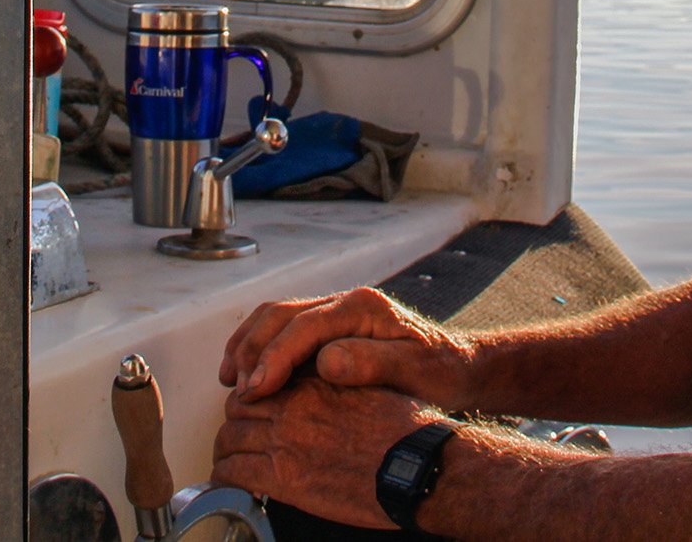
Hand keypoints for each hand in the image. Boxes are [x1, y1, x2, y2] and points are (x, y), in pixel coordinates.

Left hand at [212, 379, 438, 530]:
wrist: (419, 466)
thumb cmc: (406, 430)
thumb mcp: (370, 388)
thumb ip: (337, 382)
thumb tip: (323, 382)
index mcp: (315, 382)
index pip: (262, 379)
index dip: (253, 394)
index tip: (253, 405)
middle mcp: (294, 407)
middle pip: (239, 408)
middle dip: (234, 423)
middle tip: (237, 438)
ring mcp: (287, 442)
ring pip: (230, 440)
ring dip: (226, 452)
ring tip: (230, 463)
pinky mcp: (285, 479)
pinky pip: (235, 474)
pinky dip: (226, 479)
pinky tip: (231, 485)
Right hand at [218, 287, 476, 406]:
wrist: (459, 369)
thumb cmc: (441, 374)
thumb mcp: (414, 372)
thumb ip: (371, 364)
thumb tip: (326, 363)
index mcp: (363, 307)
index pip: (305, 326)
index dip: (275, 357)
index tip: (256, 389)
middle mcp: (344, 302)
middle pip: (280, 315)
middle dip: (252, 350)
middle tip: (237, 390)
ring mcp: (334, 313)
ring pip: (275, 318)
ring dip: (248, 346)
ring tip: (232, 381)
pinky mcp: (328, 330)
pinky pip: (283, 331)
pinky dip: (260, 349)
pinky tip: (250, 376)